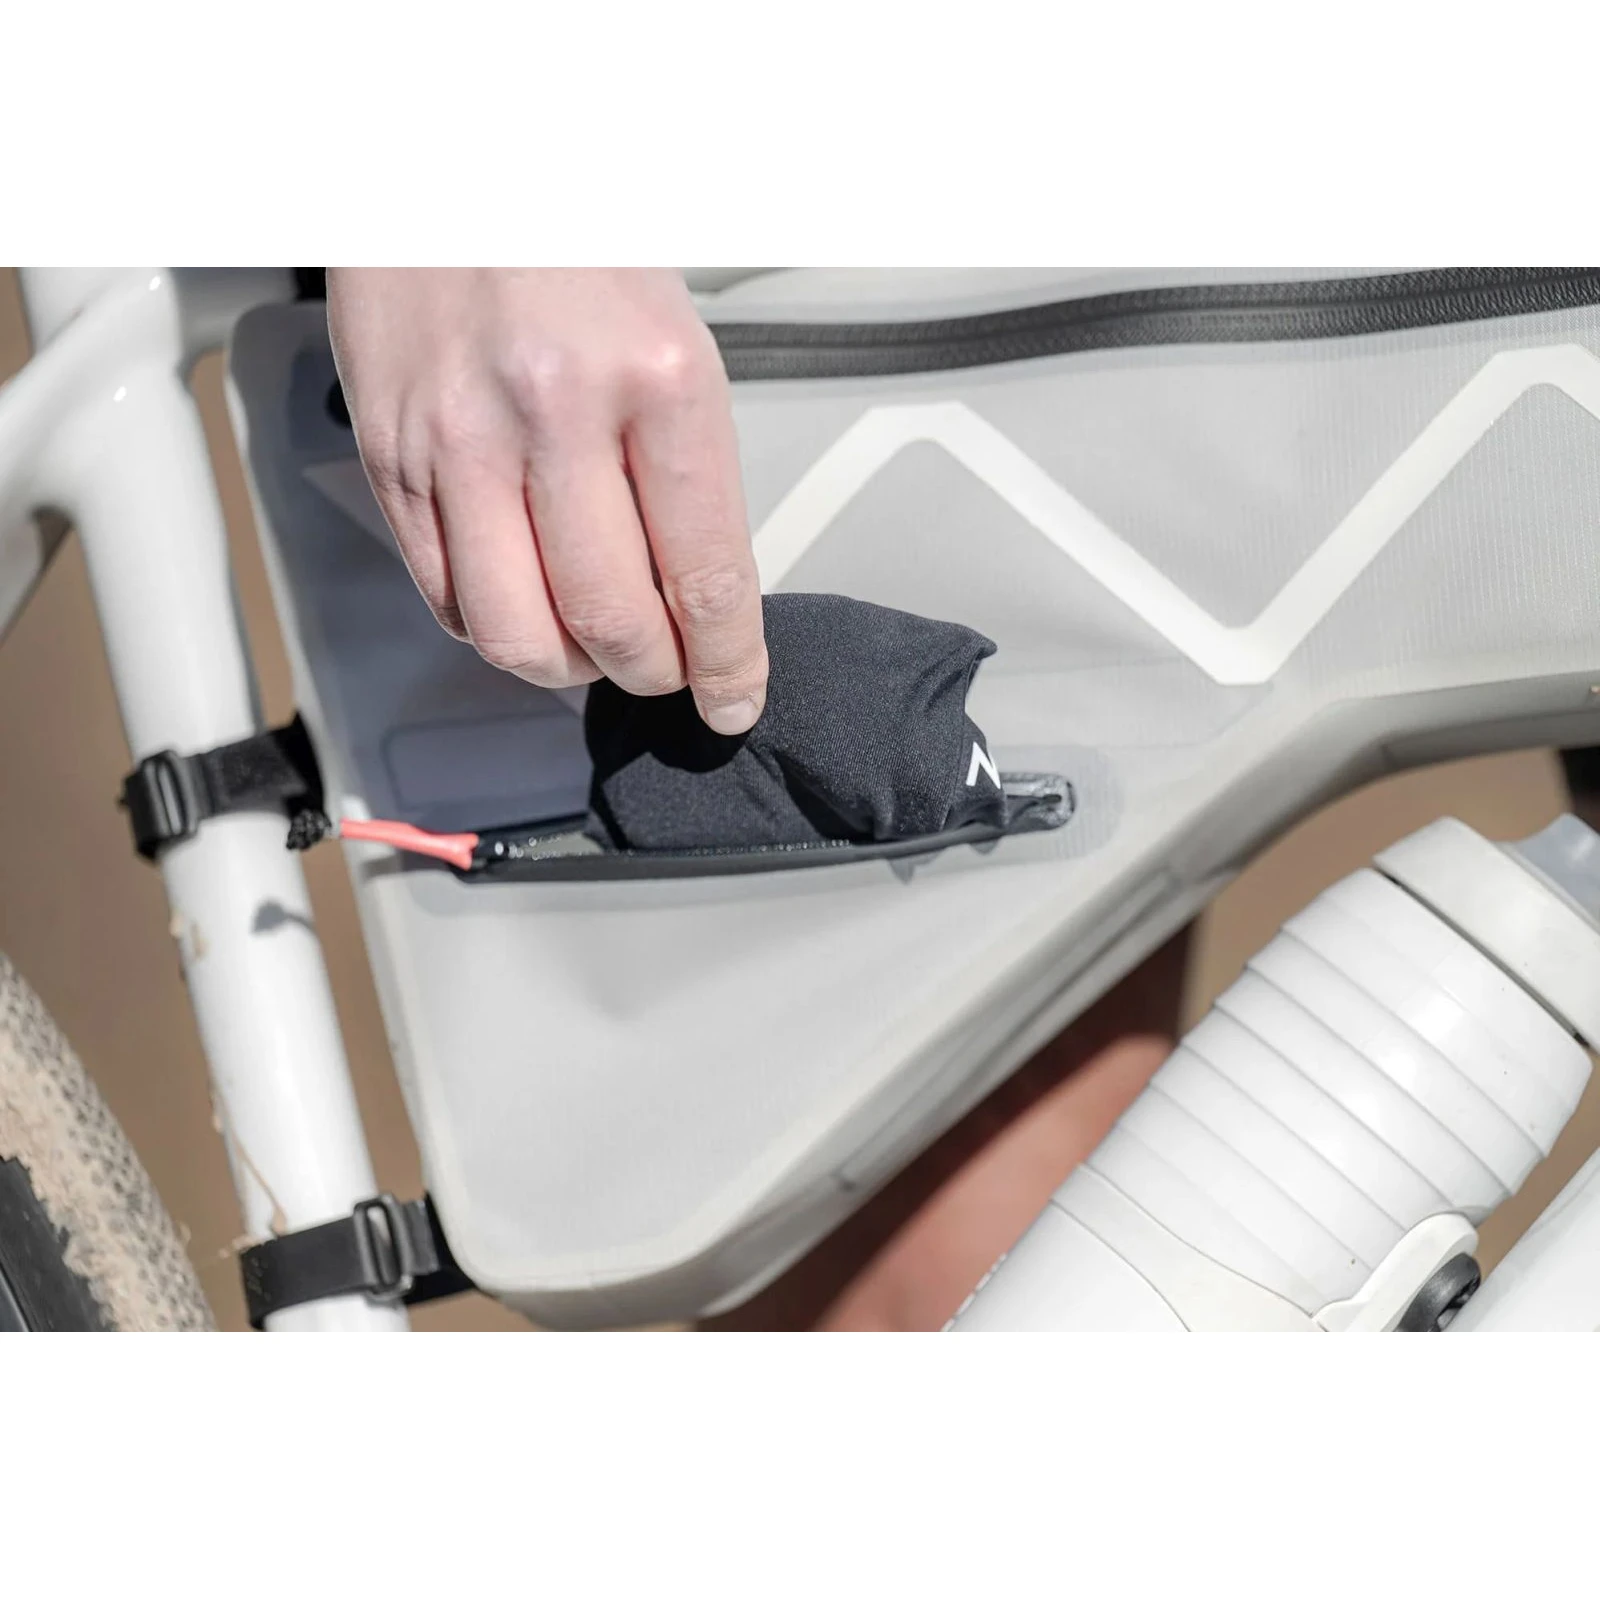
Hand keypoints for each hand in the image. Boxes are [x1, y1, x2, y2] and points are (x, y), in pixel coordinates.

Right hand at [326, 268, 767, 733]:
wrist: (441, 162)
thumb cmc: (568, 245)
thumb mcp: (674, 343)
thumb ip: (687, 476)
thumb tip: (696, 596)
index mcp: (657, 381)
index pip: (704, 574)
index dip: (726, 662)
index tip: (733, 698)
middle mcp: (555, 414)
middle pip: (611, 625)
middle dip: (653, 674)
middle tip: (667, 669)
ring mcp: (461, 441)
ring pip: (516, 634)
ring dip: (569, 668)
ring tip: (594, 646)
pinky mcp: (391, 459)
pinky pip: (446, 598)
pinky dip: (495, 628)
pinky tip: (524, 603)